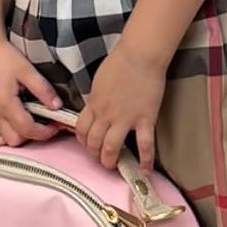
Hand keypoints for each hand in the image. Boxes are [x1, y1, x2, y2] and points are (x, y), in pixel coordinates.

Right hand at [0, 38, 62, 148]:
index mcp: (6, 104)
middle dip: (28, 136)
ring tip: (18, 125)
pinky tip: (0, 122)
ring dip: (7, 137)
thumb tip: (56, 105)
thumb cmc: (2, 55)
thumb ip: (43, 90)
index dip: (45, 132)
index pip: (28, 130)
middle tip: (39, 123)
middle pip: (12, 140)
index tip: (54, 126)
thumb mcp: (27, 70)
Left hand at [76, 45, 165, 172]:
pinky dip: (145, 160)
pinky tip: (144, 171)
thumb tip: (96, 109)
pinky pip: (145, 145)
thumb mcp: (99, 81)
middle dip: (94, 154)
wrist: (140, 55)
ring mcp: (125, 119)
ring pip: (112, 147)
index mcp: (94, 104)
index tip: (88, 144)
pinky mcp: (145, 119)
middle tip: (100, 158)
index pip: (81, 129)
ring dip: (110, 160)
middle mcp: (106, 115)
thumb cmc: (120, 62)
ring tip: (112, 166)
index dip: (83, 140)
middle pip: (94, 142)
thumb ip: (96, 98)